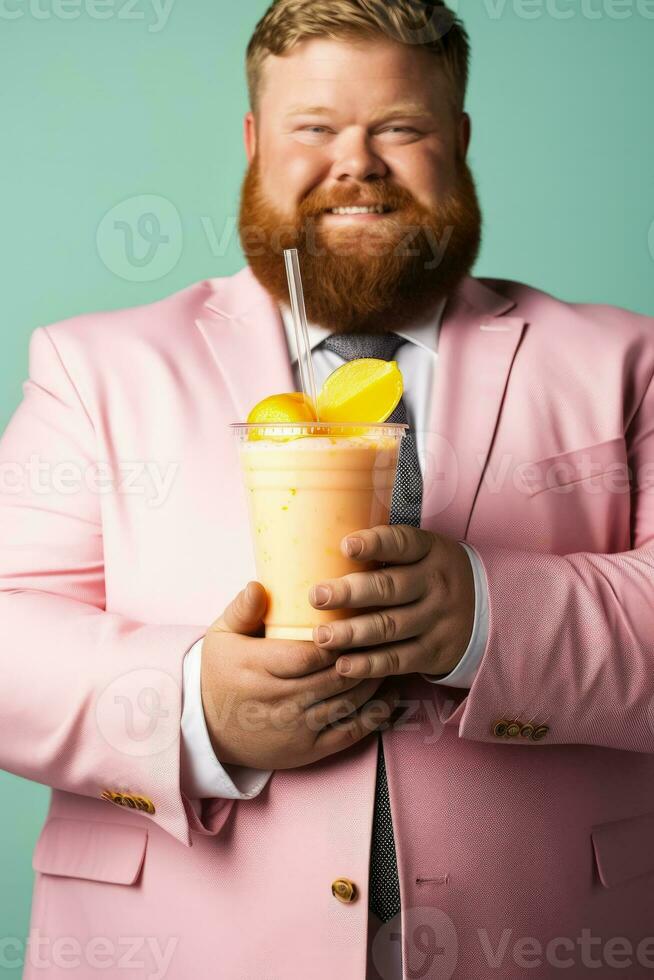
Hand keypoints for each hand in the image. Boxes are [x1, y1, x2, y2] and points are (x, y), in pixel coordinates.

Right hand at [200, 583, 399, 769]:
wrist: (209, 731)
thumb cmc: (221, 674)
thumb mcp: (221, 637)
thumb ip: (241, 610)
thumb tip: (258, 585)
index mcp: (256, 669)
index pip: (307, 655)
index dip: (336, 640)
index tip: (356, 618)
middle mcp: (278, 702)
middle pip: (334, 677)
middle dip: (363, 655)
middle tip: (385, 632)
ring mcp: (295, 729)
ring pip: (348, 702)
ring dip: (374, 679)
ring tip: (391, 655)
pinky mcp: (308, 751)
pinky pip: (350, 732)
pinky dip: (376, 714)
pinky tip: (390, 694)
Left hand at [308, 526, 474, 679]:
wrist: (489, 610)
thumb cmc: (432, 574)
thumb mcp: (423, 553)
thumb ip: (385, 552)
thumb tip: (323, 547)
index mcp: (430, 551)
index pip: (402, 543)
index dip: (374, 544)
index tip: (346, 546)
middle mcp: (435, 583)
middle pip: (390, 588)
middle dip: (350, 593)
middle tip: (317, 596)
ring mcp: (437, 619)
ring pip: (390, 627)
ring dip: (352, 633)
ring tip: (321, 636)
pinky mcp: (435, 652)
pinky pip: (399, 660)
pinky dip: (370, 664)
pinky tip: (344, 665)